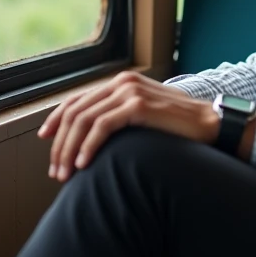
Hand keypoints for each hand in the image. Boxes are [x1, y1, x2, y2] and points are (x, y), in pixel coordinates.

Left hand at [37, 72, 219, 181]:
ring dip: (69, 149)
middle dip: (60, 143)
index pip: (78, 99)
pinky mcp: (138, 106)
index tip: (46, 141)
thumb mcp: (144, 116)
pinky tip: (84, 164)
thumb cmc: (179, 127)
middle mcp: (123, 82)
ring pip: (84, 120)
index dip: (57, 120)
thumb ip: (120, 117)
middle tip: (56, 171)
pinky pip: (101, 126)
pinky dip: (87, 146)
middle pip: (76, 111)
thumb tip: (90, 138)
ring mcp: (130, 91)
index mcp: (122, 82)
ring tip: (66, 173)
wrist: (210, 123)